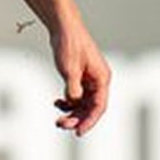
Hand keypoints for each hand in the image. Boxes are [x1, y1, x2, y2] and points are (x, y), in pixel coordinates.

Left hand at [49, 16, 110, 135]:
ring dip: (72, 112)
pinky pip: (76, 95)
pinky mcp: (80, 77)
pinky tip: (57, 103)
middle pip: (91, 107)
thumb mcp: (69, 67)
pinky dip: (68, 102)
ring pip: (83, 103)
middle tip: (60, 125)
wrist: (63, 27)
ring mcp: (89, 79)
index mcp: (102, 78)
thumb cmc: (69, 44)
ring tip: (58, 119)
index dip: (90, 121)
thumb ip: (72, 86)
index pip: (99, 106)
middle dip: (77, 118)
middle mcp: (98, 81)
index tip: (78, 132)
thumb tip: (73, 102)